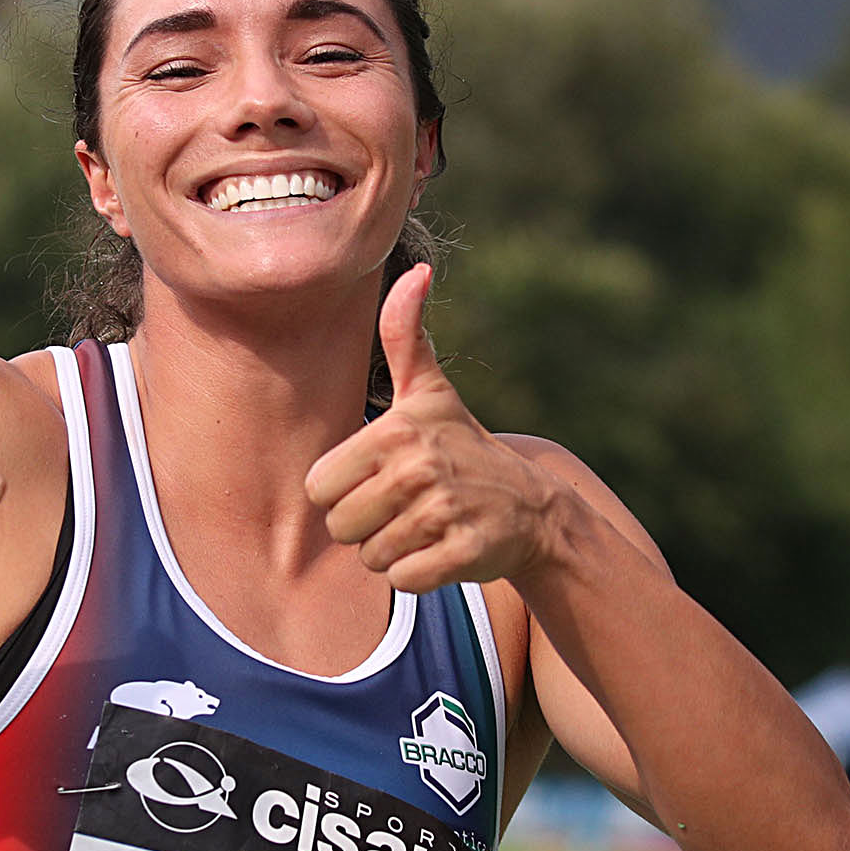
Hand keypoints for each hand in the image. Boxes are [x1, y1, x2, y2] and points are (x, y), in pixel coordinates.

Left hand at [305, 265, 565, 592]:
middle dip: (365, 526)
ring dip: (392, 550)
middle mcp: (419, 467)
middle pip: (339, 526)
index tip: (380, 479)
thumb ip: (407, 335)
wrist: (531, 506)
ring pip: (371, 556)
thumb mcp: (430, 391)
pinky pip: (403, 579)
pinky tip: (442, 549)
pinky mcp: (464, 552)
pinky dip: (417, 574)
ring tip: (425, 526)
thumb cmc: (462, 446)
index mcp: (396, 430)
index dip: (343, 492)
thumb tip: (417, 271)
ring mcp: (445, 511)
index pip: (318, 487)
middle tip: (404, 507)